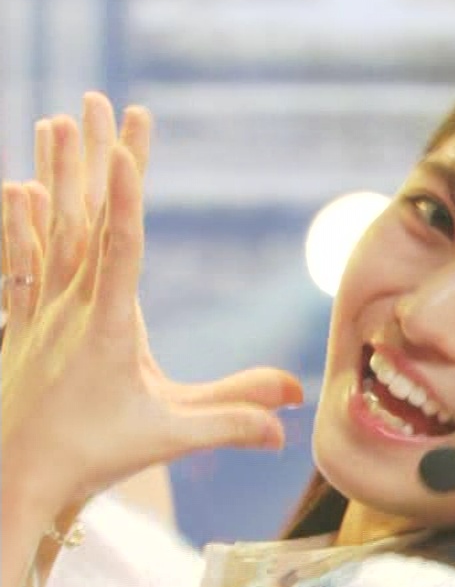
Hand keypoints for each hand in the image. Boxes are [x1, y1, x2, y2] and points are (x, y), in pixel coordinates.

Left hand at [2, 98, 300, 516]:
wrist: (5, 483)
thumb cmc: (89, 459)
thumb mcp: (169, 437)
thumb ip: (232, 419)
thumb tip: (293, 413)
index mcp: (104, 326)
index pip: (120, 247)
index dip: (126, 196)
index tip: (128, 148)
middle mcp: (67, 307)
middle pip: (85, 216)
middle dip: (97, 155)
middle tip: (101, 102)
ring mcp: (37, 312)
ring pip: (48, 227)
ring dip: (57, 170)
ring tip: (59, 120)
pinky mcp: (18, 324)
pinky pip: (18, 260)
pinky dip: (18, 220)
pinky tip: (18, 188)